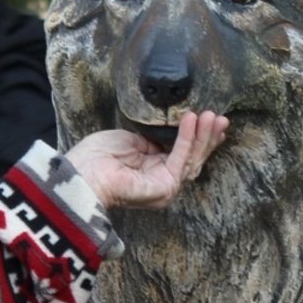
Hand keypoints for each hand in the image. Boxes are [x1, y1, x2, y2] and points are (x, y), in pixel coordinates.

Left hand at [64, 111, 227, 209]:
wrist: (82, 171)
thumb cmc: (98, 156)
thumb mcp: (131, 140)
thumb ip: (153, 140)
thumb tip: (169, 134)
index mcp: (154, 171)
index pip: (183, 155)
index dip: (198, 138)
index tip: (209, 120)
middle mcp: (162, 182)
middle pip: (193, 159)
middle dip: (208, 138)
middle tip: (220, 118)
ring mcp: (165, 187)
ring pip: (192, 160)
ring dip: (203, 136)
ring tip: (211, 116)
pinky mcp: (164, 187)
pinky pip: (180, 159)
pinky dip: (187, 139)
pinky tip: (192, 121)